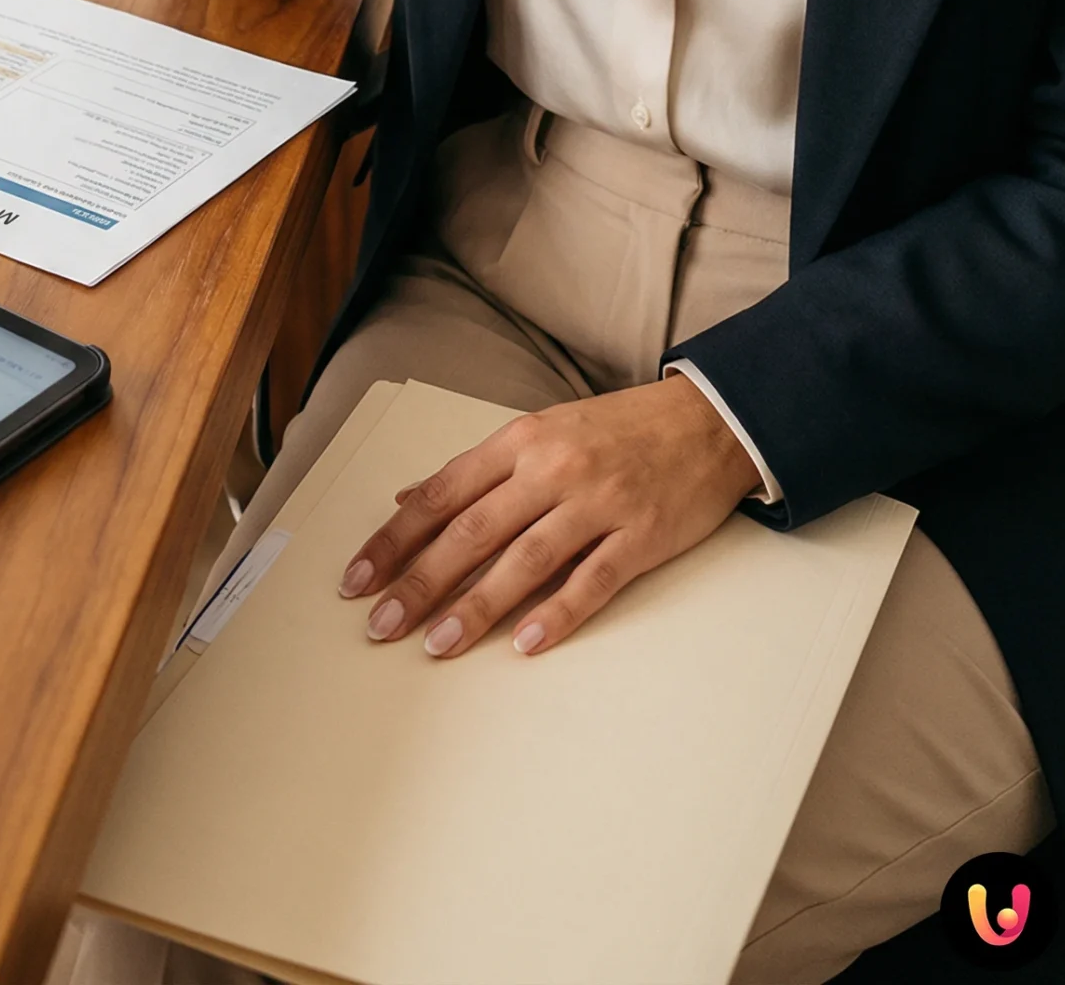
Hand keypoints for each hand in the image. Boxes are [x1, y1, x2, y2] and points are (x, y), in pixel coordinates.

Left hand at [337, 375, 761, 659]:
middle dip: (421, 581)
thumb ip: (475, 470)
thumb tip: (406, 499)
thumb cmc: (616, 430)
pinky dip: (558, 612)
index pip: (442, 493)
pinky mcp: (641, 535)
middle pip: (473, 530)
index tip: (357, 579)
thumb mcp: (540, 432)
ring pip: (525, 559)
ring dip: (477, 606)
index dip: (395, 539)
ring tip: (436, 644)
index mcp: (520, 441)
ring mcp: (598, 501)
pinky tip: (525, 643)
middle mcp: (553, 468)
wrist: (707, 419)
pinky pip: (593, 579)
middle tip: (380, 625)